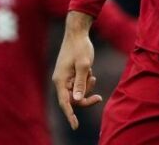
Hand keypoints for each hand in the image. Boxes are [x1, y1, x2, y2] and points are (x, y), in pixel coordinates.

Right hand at [52, 12, 101, 129]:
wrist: (77, 32)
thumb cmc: (80, 47)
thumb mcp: (84, 65)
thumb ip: (81, 83)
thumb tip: (77, 100)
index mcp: (60, 80)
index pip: (65, 102)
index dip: (70, 115)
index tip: (75, 127)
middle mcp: (60, 80)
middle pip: (73, 99)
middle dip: (85, 97)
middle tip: (98, 98)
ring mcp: (64, 77)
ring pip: (76, 91)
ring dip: (86, 87)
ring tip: (92, 74)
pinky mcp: (69, 73)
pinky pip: (78, 84)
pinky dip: (85, 80)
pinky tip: (89, 70)